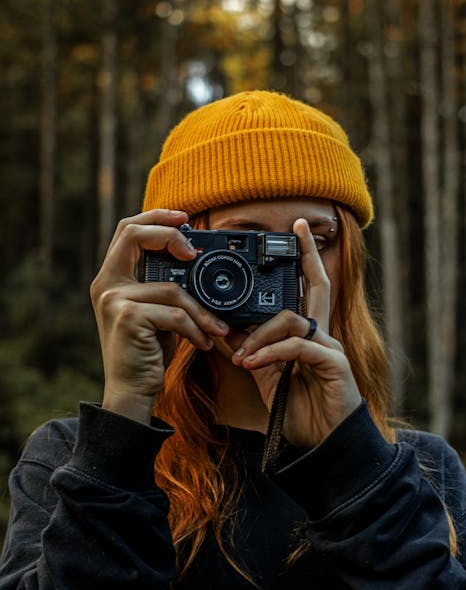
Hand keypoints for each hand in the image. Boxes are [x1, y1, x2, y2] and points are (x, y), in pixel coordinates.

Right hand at [90, 209, 228, 422]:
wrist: (131, 392)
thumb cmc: (148, 350)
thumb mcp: (156, 310)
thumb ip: (165, 284)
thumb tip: (197, 259)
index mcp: (111, 277)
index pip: (127, 229)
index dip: (156, 217)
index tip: (184, 219)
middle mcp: (106, 284)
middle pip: (134, 235)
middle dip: (170, 235)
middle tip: (195, 253)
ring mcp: (114, 300)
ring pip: (171, 288)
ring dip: (201, 310)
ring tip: (215, 327)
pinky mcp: (127, 318)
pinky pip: (175, 314)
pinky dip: (195, 329)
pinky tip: (203, 343)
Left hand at [230, 218, 361, 447]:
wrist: (324, 447)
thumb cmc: (301, 411)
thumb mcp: (268, 376)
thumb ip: (254, 351)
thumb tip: (228, 330)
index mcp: (307, 334)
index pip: (306, 288)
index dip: (303, 259)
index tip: (294, 232)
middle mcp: (322, 334)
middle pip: (317, 284)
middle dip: (307, 254)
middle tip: (296, 228)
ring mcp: (330, 347)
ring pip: (292, 320)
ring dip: (260, 334)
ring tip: (241, 356)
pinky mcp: (333, 364)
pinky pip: (297, 347)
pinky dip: (271, 353)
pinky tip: (251, 363)